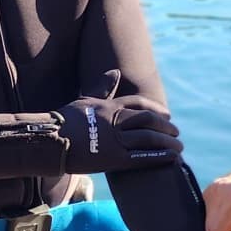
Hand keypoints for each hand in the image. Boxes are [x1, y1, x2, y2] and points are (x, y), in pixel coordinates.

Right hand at [57, 97, 180, 173]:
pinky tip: (171, 157)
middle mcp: (115, 121)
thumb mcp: (85, 99)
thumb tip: (115, 72)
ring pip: (149, 138)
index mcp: (109, 105)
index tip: (167, 115)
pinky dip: (159, 156)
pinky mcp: (114, 159)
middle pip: (148, 120)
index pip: (138, 103)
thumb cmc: (65, 120)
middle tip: (175, 132)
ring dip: (167, 142)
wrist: (51, 141)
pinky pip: (142, 157)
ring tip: (178, 146)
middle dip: (165, 126)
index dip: (155, 109)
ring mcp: (115, 140)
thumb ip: (103, 86)